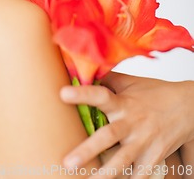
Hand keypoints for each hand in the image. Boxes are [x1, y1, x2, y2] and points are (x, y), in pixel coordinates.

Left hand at [60, 72, 193, 177]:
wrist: (188, 107)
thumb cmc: (153, 92)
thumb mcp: (130, 82)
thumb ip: (106, 80)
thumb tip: (82, 75)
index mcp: (123, 102)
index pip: (100, 95)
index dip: (82, 94)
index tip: (62, 94)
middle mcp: (132, 123)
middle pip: (109, 136)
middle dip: (88, 150)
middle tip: (68, 162)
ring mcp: (144, 142)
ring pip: (123, 161)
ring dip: (105, 175)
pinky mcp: (154, 157)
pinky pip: (139, 174)